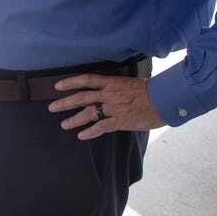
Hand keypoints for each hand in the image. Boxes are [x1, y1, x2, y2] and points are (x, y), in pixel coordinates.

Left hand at [47, 74, 165, 140]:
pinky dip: (90, 131)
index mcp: (111, 82)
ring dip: (74, 119)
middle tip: (52, 107)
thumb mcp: (129, 83)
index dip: (70, 82)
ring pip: (88, 113)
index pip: (86, 80)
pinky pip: (101, 127)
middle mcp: (109, 94)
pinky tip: (81, 136)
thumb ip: (115, 87)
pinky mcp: (120, 121)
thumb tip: (105, 91)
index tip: (57, 86)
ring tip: (63, 124)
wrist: (164, 100)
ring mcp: (114, 108)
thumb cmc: (149, 91)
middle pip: (82, 97)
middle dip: (65, 103)